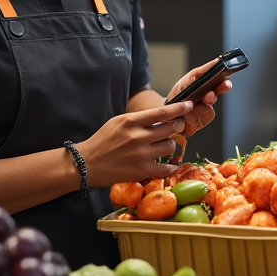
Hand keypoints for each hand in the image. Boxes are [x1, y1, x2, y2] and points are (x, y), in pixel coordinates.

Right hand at [78, 102, 193, 185]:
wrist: (87, 163)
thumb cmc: (103, 140)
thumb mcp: (119, 122)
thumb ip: (139, 119)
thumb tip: (162, 116)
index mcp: (131, 121)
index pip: (161, 112)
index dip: (179, 108)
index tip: (189, 105)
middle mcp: (138, 136)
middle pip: (170, 129)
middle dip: (177, 126)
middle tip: (177, 127)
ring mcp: (141, 154)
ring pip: (170, 146)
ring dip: (170, 145)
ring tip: (163, 145)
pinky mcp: (142, 170)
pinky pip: (166, 168)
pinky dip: (171, 166)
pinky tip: (170, 164)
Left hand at [167, 60, 231, 135]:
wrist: (165, 108)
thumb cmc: (180, 92)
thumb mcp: (190, 78)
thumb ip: (204, 70)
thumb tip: (217, 61)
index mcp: (208, 91)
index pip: (221, 88)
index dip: (225, 86)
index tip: (226, 84)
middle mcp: (207, 105)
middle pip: (214, 102)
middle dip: (210, 99)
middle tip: (207, 96)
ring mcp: (202, 117)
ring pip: (207, 114)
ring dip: (196, 110)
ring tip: (187, 106)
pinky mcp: (195, 128)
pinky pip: (197, 124)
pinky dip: (189, 119)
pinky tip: (184, 116)